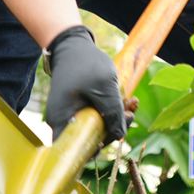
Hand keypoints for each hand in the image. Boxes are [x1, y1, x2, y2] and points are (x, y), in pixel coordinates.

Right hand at [43, 25, 125, 143]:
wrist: (73, 44)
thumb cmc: (85, 63)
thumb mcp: (103, 86)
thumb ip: (112, 112)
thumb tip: (120, 135)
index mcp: (62, 120)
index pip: (76, 150)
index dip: (96, 148)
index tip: (113, 133)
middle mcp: (63, 122)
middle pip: (90, 139)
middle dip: (113, 127)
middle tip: (131, 112)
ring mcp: (71, 115)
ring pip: (96, 127)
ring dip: (115, 117)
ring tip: (132, 102)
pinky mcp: (80, 108)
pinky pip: (96, 116)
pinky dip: (110, 109)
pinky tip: (125, 100)